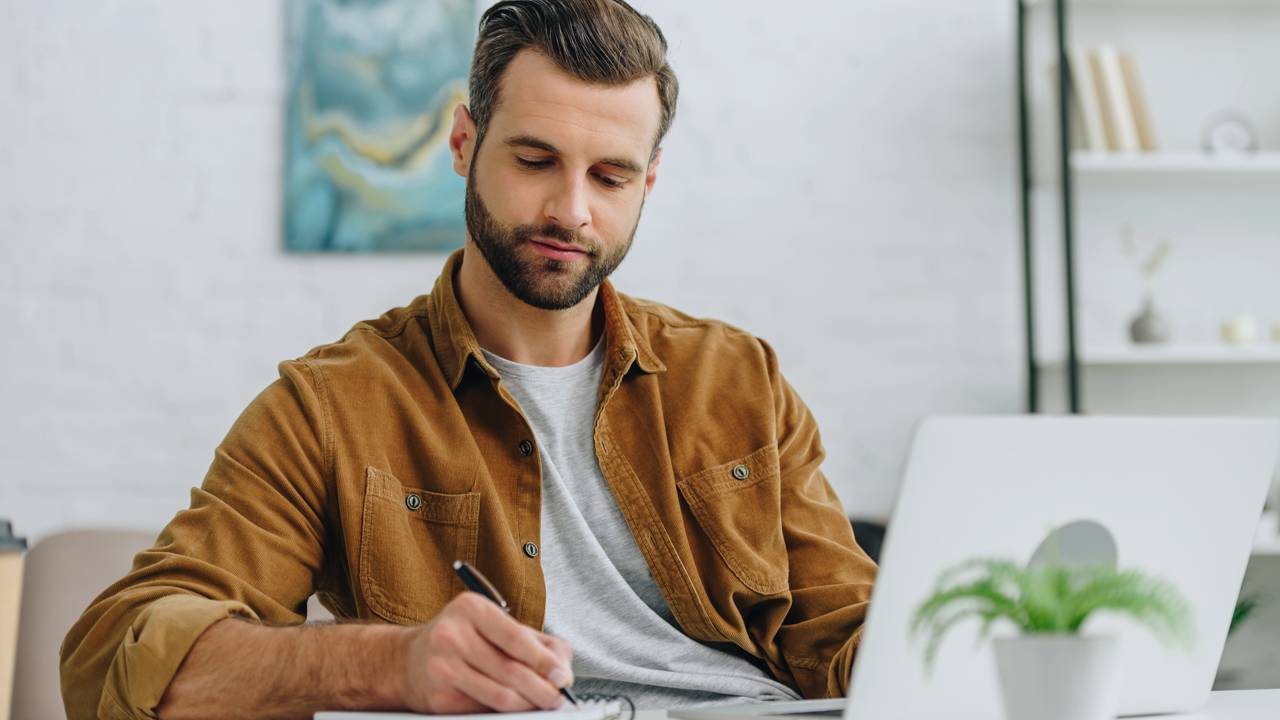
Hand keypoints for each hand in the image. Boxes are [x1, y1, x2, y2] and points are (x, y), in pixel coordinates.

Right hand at [401, 592, 574, 712]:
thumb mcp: (494, 625)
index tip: (563, 677)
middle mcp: (452, 635)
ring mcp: (442, 667)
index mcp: (471, 609)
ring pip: (499, 695)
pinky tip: (516, 708)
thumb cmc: (462, 640)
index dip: (544, 661)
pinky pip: (483, 710)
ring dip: (527, 704)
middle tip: (559, 698)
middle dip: (542, 689)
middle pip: (510, 670)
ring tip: (542, 704)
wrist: (408, 661)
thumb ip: (534, 641)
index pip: (516, 638)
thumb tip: (562, 667)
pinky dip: (505, 712)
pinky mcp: (438, 697)